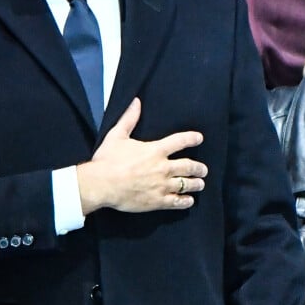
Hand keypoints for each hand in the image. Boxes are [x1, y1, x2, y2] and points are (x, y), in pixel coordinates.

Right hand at [77, 97, 206, 214]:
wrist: (101, 184)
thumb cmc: (107, 160)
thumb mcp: (117, 135)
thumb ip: (129, 119)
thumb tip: (136, 102)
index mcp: (155, 150)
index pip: (180, 141)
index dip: (192, 139)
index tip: (199, 138)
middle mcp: (162, 168)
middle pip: (189, 166)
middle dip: (199, 168)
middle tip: (203, 169)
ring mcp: (161, 186)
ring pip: (186, 184)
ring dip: (196, 184)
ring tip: (200, 184)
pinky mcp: (157, 201)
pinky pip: (177, 202)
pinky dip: (185, 201)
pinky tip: (189, 200)